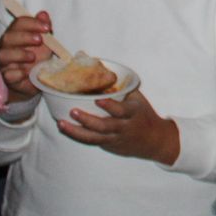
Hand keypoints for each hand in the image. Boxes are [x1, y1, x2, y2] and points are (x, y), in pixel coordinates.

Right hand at [0, 12, 53, 103]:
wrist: (35, 80)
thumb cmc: (38, 57)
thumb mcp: (45, 42)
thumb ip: (43, 28)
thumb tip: (43, 14)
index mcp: (15, 34)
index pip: (18, 23)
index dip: (32, 23)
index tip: (47, 27)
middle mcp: (6, 47)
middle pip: (8, 37)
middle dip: (24, 37)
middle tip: (40, 40)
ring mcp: (5, 62)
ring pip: (3, 55)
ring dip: (19, 54)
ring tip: (33, 57)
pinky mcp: (8, 77)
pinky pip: (8, 74)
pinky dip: (17, 73)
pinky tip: (26, 73)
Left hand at [58, 89, 180, 165]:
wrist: (154, 139)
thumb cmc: (143, 114)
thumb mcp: (138, 99)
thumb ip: (123, 88)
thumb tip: (102, 70)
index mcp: (133, 112)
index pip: (122, 110)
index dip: (110, 106)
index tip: (98, 99)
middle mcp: (124, 126)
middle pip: (105, 126)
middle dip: (88, 120)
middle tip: (73, 111)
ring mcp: (115, 137)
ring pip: (95, 137)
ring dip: (77, 131)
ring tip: (62, 123)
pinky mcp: (108, 145)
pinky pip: (91, 141)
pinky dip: (77, 135)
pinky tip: (65, 128)